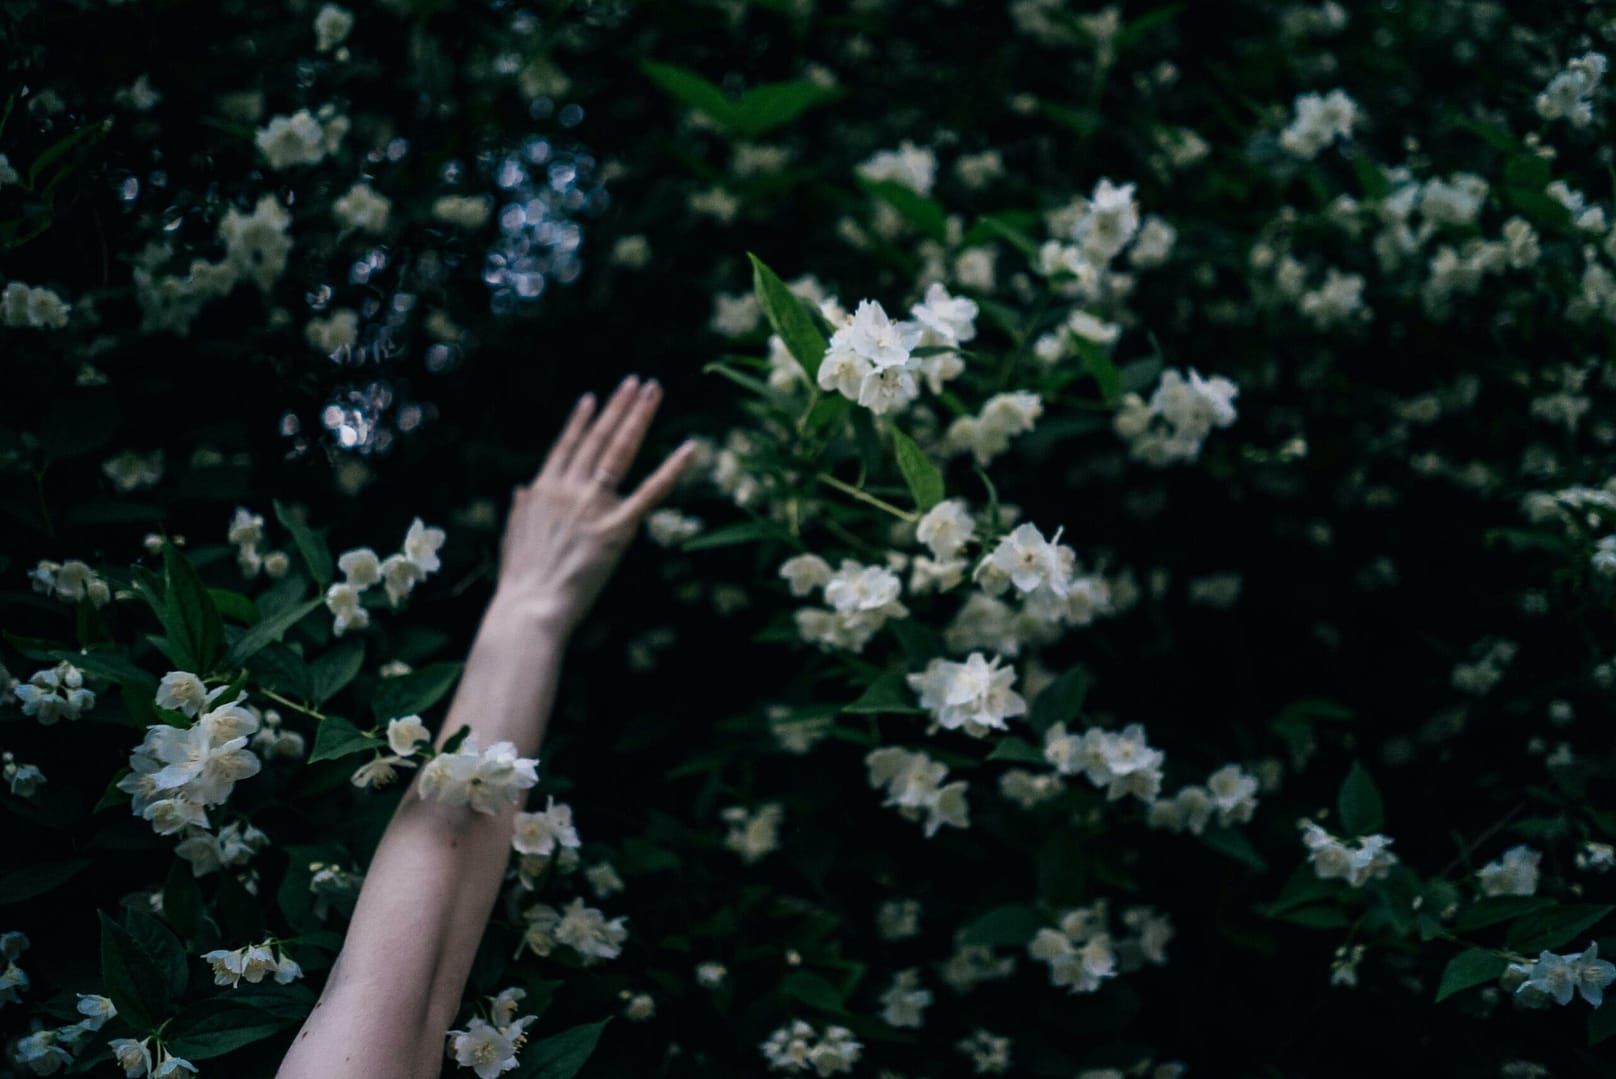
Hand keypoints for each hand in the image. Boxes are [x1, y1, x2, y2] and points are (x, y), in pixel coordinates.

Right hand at [491, 374, 694, 636]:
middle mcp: (569, 489)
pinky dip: (672, 469)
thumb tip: (520, 490)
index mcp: (544, 490)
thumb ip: (521, 510)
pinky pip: (650, 493)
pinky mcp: (617, 528)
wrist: (530, 605)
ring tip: (652, 391)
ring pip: (620, 452)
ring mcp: (594, 506)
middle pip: (598, 439)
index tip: (593, 398)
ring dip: (638, 418)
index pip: (566, 446)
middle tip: (636, 382)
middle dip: (618, 407)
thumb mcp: (513, 537)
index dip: (581, 421)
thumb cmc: (521, 580)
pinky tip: (690, 448)